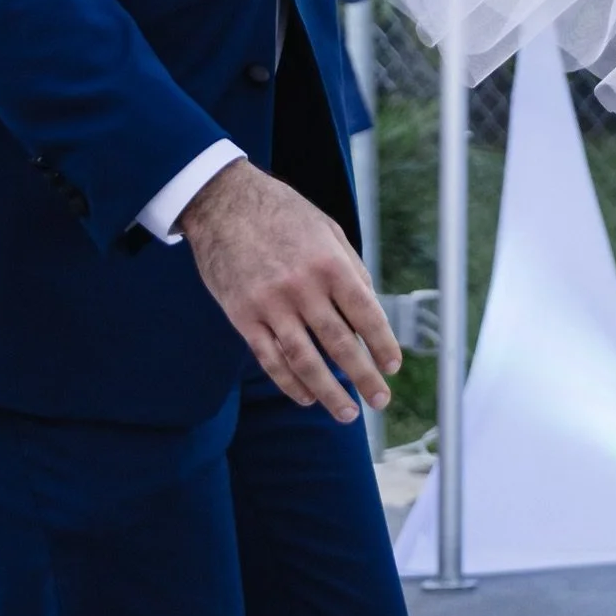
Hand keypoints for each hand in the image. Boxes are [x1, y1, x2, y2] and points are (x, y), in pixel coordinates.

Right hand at [180, 157, 400, 418]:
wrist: (223, 202)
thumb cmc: (283, 214)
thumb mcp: (328, 230)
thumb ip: (351, 270)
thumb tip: (370, 314)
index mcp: (329, 263)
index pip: (366, 314)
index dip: (383, 344)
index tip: (393, 367)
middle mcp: (302, 286)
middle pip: (339, 343)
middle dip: (364, 377)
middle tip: (380, 401)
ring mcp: (269, 304)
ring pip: (304, 360)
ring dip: (329, 391)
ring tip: (347, 413)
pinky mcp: (242, 316)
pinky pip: (270, 358)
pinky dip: (290, 382)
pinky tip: (307, 396)